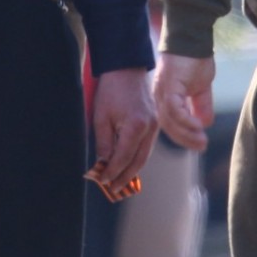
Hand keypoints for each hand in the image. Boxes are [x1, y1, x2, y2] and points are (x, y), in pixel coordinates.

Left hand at [90, 67, 157, 193]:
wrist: (126, 67)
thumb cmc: (111, 90)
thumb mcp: (101, 116)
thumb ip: (103, 142)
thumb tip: (104, 163)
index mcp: (136, 126)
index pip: (123, 158)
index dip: (112, 172)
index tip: (102, 181)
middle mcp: (149, 128)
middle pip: (138, 161)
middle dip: (125, 177)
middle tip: (113, 189)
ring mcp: (155, 125)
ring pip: (144, 155)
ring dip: (132, 170)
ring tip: (121, 182)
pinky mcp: (155, 122)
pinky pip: (147, 146)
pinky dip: (138, 158)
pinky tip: (128, 164)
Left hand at [152, 52, 215, 151]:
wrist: (193, 37)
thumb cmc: (195, 58)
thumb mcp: (201, 87)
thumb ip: (201, 105)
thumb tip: (205, 123)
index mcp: (165, 97)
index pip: (170, 123)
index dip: (183, 136)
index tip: (199, 144)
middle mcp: (160, 96)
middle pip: (168, 126)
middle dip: (185, 139)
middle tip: (202, 146)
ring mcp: (163, 91)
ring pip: (170, 120)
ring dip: (187, 133)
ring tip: (202, 140)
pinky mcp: (169, 85)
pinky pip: (175, 109)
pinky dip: (186, 121)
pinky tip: (198, 126)